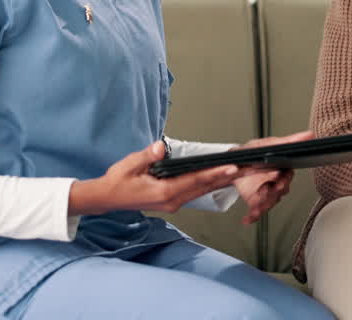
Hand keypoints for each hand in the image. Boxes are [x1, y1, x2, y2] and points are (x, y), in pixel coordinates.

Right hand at [70, 141, 240, 215]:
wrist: (107, 198)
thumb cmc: (117, 181)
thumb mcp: (129, 165)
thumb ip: (147, 155)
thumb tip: (161, 147)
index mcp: (164, 192)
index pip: (195, 181)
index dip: (214, 173)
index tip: (231, 168)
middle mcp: (172, 201)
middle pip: (204, 187)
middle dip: (224, 177)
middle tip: (245, 169)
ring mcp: (172, 203)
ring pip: (201, 191)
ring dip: (219, 182)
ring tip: (238, 173)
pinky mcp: (171, 201)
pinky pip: (194, 192)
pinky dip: (207, 184)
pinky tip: (217, 178)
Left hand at [232, 131, 312, 224]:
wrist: (235, 163)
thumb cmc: (255, 153)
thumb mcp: (269, 144)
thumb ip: (290, 141)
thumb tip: (309, 134)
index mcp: (280, 169)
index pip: (286, 175)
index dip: (283, 178)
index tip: (277, 177)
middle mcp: (275, 183)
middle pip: (279, 191)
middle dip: (273, 193)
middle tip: (265, 190)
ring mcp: (266, 193)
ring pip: (269, 202)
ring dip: (263, 205)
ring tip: (255, 207)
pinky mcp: (256, 201)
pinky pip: (256, 212)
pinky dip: (252, 216)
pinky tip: (246, 219)